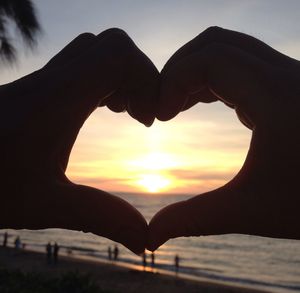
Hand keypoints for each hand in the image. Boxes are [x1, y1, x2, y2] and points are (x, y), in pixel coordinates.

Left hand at [0, 28, 158, 253]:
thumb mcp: (45, 205)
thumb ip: (101, 218)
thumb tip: (145, 239)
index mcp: (56, 102)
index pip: (117, 56)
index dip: (147, 80)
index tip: (148, 121)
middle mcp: (50, 81)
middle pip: (112, 45)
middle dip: (138, 77)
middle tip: (138, 115)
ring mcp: (42, 81)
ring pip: (96, 51)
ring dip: (121, 77)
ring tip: (124, 112)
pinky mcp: (38, 88)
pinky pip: (81, 65)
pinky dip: (103, 80)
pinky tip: (101, 109)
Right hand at [148, 26, 299, 250]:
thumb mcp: (249, 211)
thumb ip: (192, 220)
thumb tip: (150, 237)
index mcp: (277, 96)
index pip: (208, 59)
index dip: (172, 81)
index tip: (160, 116)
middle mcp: (287, 74)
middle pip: (216, 44)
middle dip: (178, 70)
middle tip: (162, 106)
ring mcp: (291, 77)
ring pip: (230, 51)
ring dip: (195, 74)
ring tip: (176, 106)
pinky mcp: (289, 87)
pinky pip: (242, 66)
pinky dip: (214, 79)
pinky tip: (204, 103)